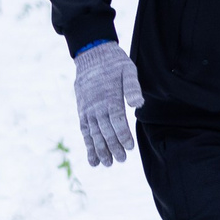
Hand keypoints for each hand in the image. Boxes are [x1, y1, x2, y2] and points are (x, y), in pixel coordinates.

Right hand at [74, 41, 143, 166]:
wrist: (92, 55)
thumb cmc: (114, 63)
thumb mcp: (128, 69)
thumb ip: (133, 87)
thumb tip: (138, 104)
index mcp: (109, 97)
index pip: (116, 120)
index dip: (122, 135)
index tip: (129, 148)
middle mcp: (96, 106)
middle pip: (105, 130)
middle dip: (113, 147)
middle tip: (122, 160)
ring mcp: (87, 109)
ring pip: (93, 133)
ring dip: (100, 150)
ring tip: (106, 164)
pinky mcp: (82, 110)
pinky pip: (84, 130)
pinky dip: (88, 145)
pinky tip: (92, 158)